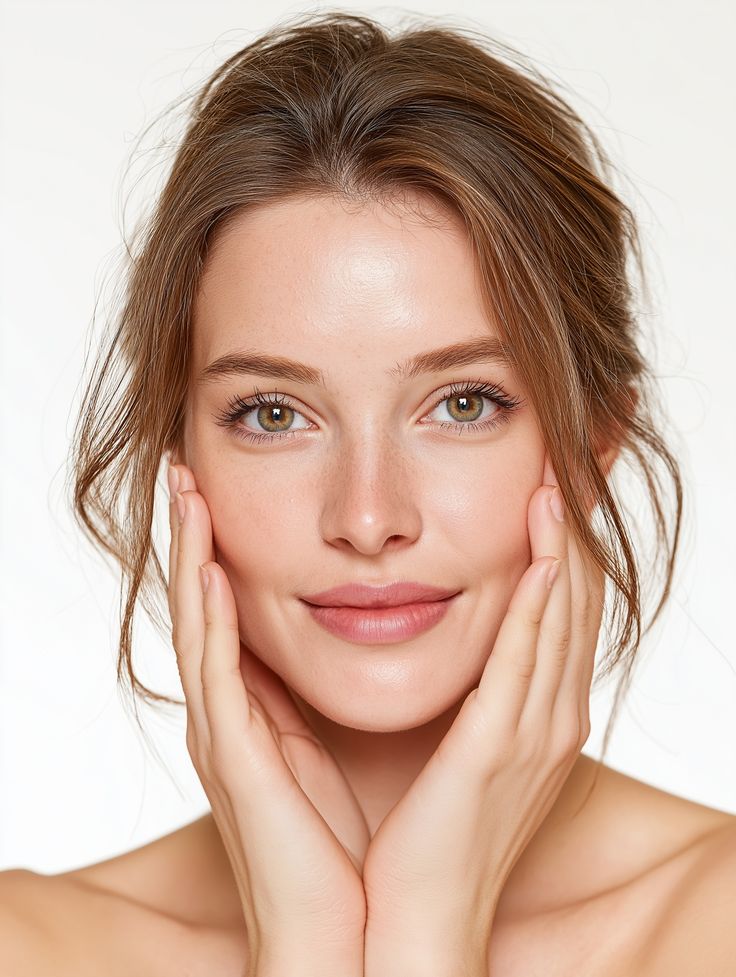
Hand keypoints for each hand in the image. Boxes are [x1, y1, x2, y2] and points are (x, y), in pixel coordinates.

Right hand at [167, 463, 369, 976]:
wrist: (351, 934)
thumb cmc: (344, 844)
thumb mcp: (332, 750)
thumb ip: (319, 699)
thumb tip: (353, 640)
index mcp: (252, 711)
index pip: (227, 612)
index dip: (216, 549)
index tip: (217, 490)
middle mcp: (227, 715)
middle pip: (199, 605)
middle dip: (190, 536)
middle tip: (185, 470)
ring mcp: (224, 735)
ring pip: (196, 625)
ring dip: (189, 555)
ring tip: (185, 491)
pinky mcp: (235, 759)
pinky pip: (216, 674)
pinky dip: (208, 619)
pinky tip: (208, 569)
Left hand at [361, 452, 604, 976]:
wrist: (412, 922)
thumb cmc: (427, 835)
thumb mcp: (459, 751)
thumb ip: (469, 694)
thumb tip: (458, 644)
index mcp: (538, 717)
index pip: (564, 613)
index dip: (565, 547)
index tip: (551, 489)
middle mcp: (552, 717)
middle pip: (577, 603)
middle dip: (575, 531)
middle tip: (570, 463)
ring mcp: (534, 733)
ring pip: (561, 617)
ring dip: (561, 545)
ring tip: (557, 479)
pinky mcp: (501, 747)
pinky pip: (527, 656)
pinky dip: (539, 598)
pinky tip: (540, 548)